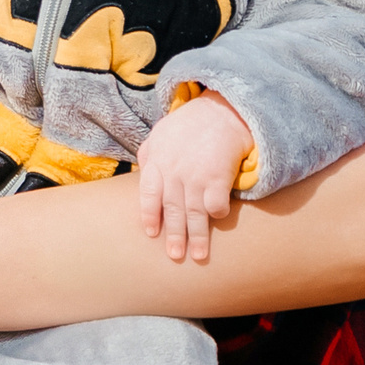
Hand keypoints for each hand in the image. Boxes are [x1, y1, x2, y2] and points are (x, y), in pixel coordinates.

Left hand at [137, 92, 255, 263]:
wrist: (223, 109)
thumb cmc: (193, 122)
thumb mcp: (162, 132)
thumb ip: (149, 153)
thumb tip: (141, 172)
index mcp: (157, 161)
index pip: (148, 194)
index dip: (150, 215)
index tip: (152, 233)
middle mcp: (174, 171)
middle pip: (172, 210)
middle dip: (174, 236)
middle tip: (175, 256)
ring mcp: (196, 175)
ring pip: (193, 214)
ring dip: (197, 237)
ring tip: (199, 255)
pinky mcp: (218, 176)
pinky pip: (215, 204)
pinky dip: (218, 214)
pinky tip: (220, 219)